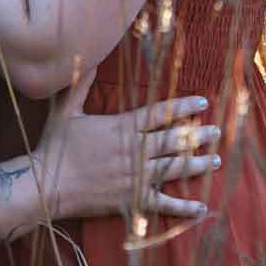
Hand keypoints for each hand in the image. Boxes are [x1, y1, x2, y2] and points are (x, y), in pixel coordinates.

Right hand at [35, 67, 219, 222]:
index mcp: (122, 128)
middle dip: (198, 135)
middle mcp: (134, 151)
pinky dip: (183, 207)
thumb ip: (80, 85)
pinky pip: (163, 204)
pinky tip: (201, 207)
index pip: (160, 114)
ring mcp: (136, 177)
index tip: (203, 103)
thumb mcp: (65, 111)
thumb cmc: (55, 148)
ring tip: (216, 159)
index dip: (183, 107)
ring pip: (174, 168)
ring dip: (198, 164)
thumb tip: (87, 58)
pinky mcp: (133, 200)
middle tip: (217, 131)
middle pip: (174, 141)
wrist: (47, 186)